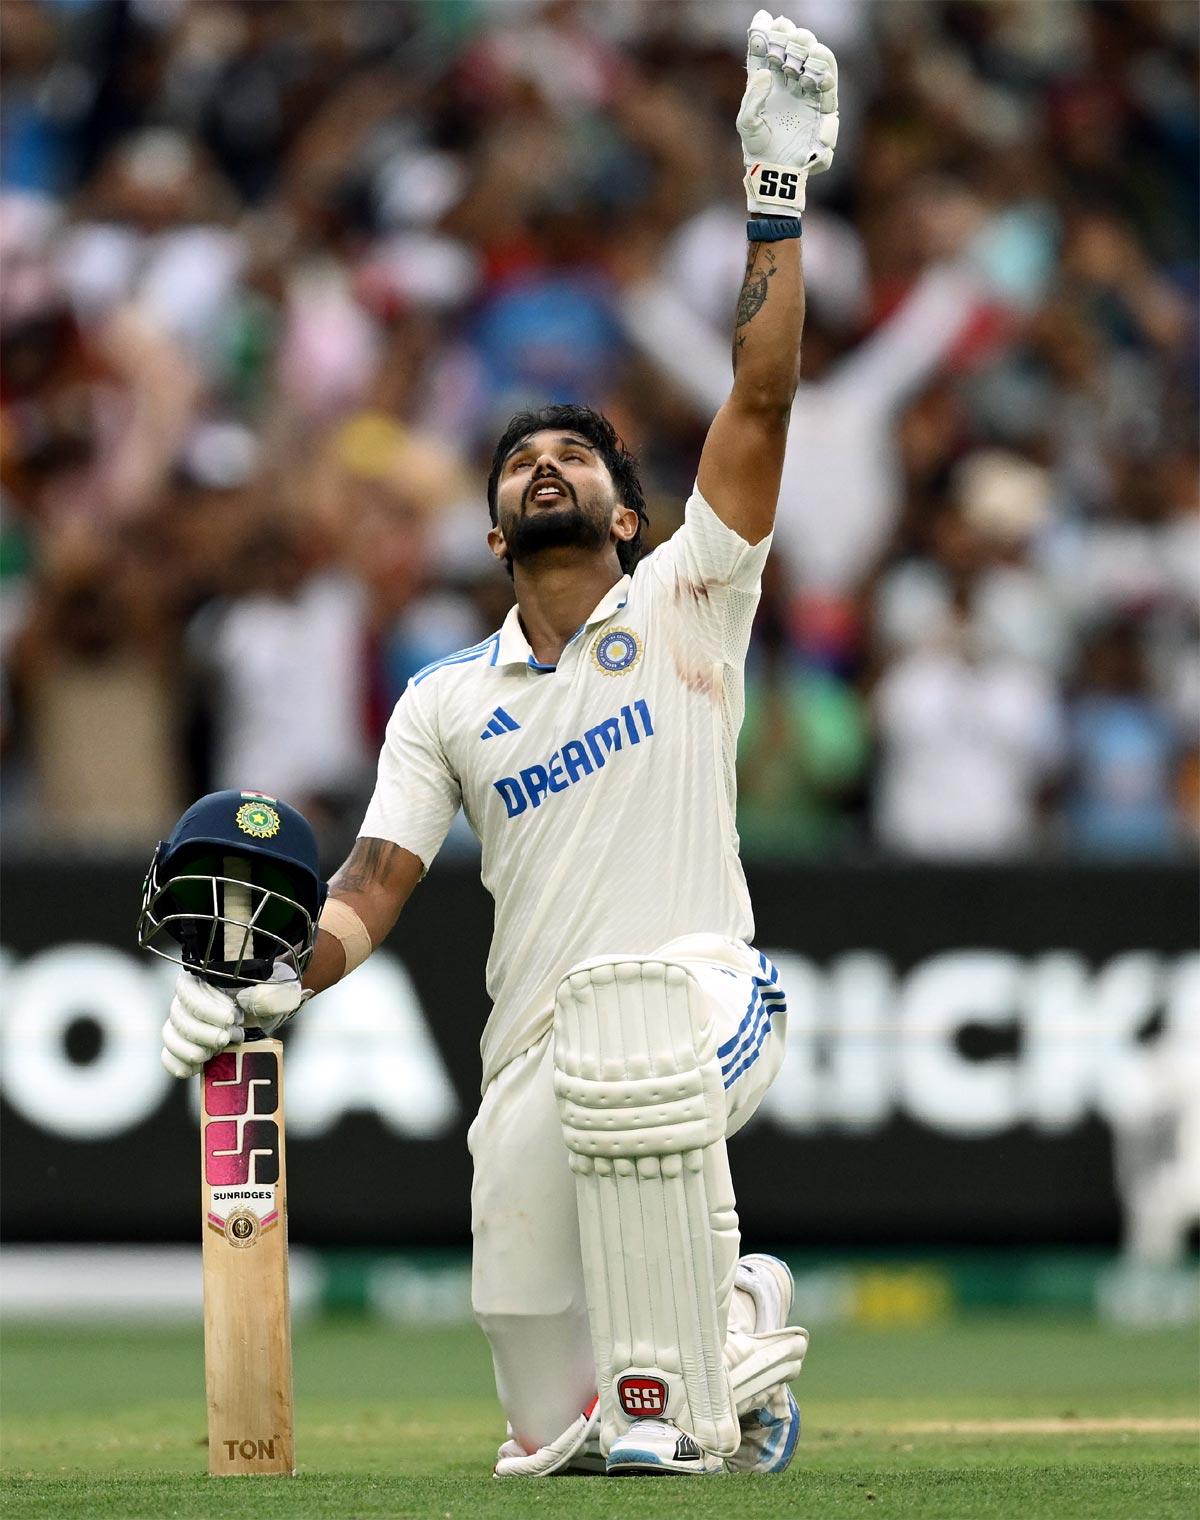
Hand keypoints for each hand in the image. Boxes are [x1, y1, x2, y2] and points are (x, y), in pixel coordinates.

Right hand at [160, 965, 311, 1078]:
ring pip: (170, 1036)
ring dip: (191, 1050)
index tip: (231, 1019)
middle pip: (178, 1016)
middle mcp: (188, 1000)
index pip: (188, 990)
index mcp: (207, 979)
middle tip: (229, 1038)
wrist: (267, 1016)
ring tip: (216, 1052)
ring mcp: (184, 1023)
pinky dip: (177, 1064)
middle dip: (204, 1033)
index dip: (205, 1008)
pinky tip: (196, 1068)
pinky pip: (168, 1056)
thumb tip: (252, 998)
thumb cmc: (270, 999)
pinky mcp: (186, 1046)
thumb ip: (272, 994)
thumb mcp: (280, 993)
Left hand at [737, 11, 838, 215]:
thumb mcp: (747, 123)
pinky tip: (816, 68)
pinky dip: (825, 74)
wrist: (775, 174)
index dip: (764, 33)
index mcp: (765, 82)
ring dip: (810, 51)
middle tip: (785, 32)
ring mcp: (806, 93)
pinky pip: (828, 86)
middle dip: (790, 38)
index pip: (765, 51)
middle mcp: (788, 83)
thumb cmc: (758, 149)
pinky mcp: (822, 108)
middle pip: (792, 51)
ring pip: (814, 62)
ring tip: (805, 46)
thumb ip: (752, 96)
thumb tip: (766, 72)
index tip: (763, 20)